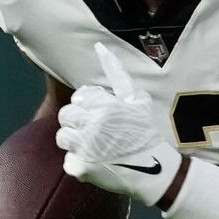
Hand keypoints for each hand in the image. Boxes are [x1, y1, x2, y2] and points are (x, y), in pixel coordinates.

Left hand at [54, 42, 182, 204]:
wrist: (155, 172)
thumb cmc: (146, 134)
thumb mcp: (138, 103)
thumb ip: (119, 78)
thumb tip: (101, 47)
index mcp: (105, 106)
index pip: (79, 97)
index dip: (87, 105)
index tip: (97, 113)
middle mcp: (93, 124)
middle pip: (66, 115)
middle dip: (77, 121)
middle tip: (91, 129)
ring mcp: (86, 147)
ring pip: (63, 137)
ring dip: (75, 141)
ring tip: (91, 145)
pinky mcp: (82, 168)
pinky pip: (68, 160)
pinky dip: (79, 163)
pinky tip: (95, 162)